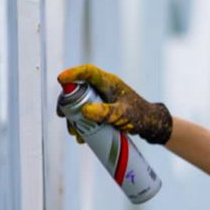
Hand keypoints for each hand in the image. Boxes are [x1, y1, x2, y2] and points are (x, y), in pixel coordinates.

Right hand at [57, 64, 172, 144]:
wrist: (149, 125)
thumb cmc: (139, 116)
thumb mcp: (122, 115)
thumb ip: (105, 112)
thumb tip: (84, 111)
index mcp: (109, 83)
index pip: (88, 72)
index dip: (73, 73)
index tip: (60, 80)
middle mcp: (102, 89)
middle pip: (79, 90)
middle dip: (68, 104)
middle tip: (61, 115)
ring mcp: (101, 100)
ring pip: (80, 105)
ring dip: (73, 118)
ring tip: (74, 133)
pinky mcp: (101, 110)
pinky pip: (86, 115)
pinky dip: (81, 125)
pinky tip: (81, 138)